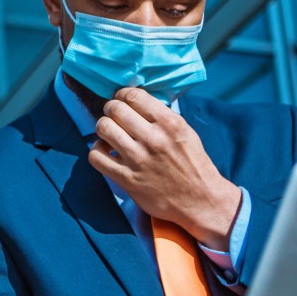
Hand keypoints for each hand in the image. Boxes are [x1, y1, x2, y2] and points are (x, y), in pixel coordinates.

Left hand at [88, 88, 239, 249]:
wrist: (199, 200)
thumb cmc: (193, 164)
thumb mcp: (185, 132)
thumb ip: (162, 116)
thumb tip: (135, 101)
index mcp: (170, 124)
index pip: (133, 96)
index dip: (122, 94)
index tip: (121, 99)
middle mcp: (153, 139)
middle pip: (115, 109)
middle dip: (110, 109)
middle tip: (113, 115)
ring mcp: (138, 160)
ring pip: (103, 128)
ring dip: (103, 127)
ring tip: (110, 133)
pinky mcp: (127, 179)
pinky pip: (96, 157)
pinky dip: (97, 150)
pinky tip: (106, 151)